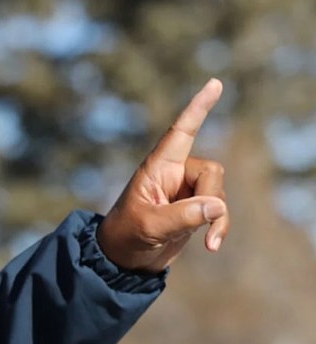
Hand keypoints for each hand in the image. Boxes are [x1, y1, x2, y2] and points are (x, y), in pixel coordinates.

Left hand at [97, 78, 228, 271]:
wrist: (123, 260)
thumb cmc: (125, 236)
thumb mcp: (149, 226)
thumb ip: (182, 216)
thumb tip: (218, 206)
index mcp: (157, 167)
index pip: (181, 132)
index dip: (197, 108)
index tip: (214, 83)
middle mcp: (174, 174)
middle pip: (211, 171)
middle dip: (212, 197)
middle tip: (202, 223)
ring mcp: (186, 192)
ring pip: (218, 193)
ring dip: (218, 218)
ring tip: (209, 243)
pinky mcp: (194, 209)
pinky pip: (218, 211)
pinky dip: (219, 227)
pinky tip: (211, 245)